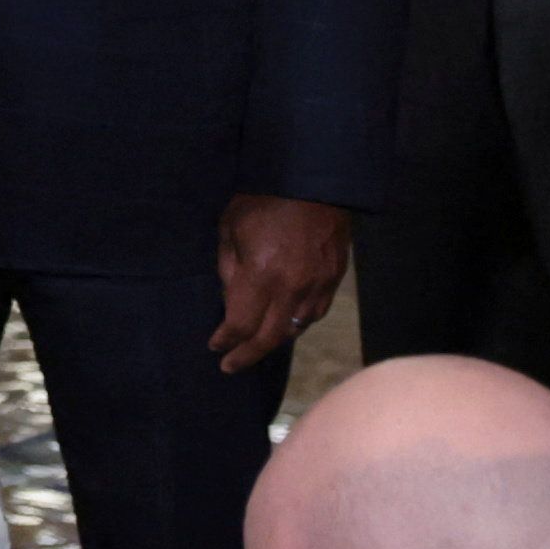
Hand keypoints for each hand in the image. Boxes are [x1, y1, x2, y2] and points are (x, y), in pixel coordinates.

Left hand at [208, 194, 349, 376]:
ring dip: (273, 342)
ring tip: (255, 347)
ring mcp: (318, 286)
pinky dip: (296, 325)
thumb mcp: (230, 227)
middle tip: (231, 366)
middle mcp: (292, 288)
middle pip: (269, 338)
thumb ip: (228, 268)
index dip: (226, 340)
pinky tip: (284, 326)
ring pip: (295, 330)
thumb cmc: (263, 199)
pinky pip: (314, 314)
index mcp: (262, 274)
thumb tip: (230, 301)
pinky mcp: (334, 280)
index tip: (215, 347)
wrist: (315, 182)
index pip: (241, 324)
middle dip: (247, 355)